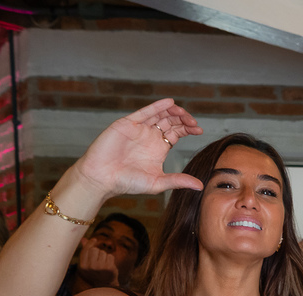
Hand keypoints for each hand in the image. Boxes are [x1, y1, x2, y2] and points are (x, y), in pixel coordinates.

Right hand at [72, 98, 204, 198]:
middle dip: (183, 119)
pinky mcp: (127, 124)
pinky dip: (157, 106)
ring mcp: (139, 129)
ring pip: (160, 114)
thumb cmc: (127, 182)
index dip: (188, 129)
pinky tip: (169, 103)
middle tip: (192, 123)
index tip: (199, 130)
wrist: (102, 178)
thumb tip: (201, 186)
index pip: (177, 133)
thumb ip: (178, 181)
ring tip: (183, 113)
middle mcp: (150, 136)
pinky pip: (145, 112)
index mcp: (159, 148)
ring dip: (173, 111)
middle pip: (171, 121)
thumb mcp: (158, 182)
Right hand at [76, 237, 119, 287]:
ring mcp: (100, 268)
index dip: (90, 243)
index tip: (94, 239)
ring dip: (105, 256)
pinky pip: (110, 256)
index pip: (86, 250)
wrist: (106, 285)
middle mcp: (90, 267)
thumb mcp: (88, 263)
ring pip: (103, 252)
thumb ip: (86, 251)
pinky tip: (109, 265)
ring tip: (104, 264)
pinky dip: (111, 259)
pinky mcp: (109, 268)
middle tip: (99, 260)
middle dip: (98, 252)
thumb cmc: (96, 272)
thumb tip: (83, 239)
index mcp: (83, 266)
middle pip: (94, 249)